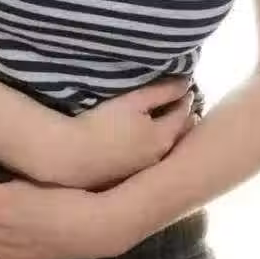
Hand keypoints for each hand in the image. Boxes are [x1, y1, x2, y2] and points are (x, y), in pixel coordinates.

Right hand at [53, 76, 199, 189]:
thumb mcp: (134, 101)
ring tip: (163, 118)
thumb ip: (162, 91)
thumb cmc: (102, 123)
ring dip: (168, 132)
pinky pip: (148, 156)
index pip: (184, 113)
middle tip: (181, 102)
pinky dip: (152, 144)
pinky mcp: (128, 175)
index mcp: (164, 136)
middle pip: (178, 133)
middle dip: (182, 117)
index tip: (185, 85)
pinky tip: (141, 139)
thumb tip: (186, 83)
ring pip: (164, 146)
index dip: (185, 97)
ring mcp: (144, 169)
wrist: (72, 155)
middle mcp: (159, 155)